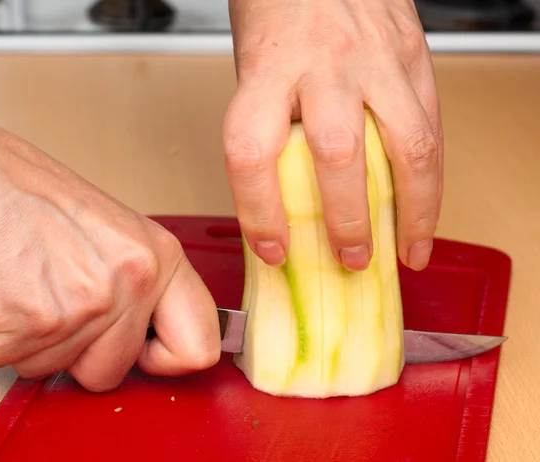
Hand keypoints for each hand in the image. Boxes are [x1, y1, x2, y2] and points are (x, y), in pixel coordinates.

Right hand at [0, 90, 220, 391]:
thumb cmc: (32, 195)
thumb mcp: (117, 234)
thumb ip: (142, 287)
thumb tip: (153, 336)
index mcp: (160, 258)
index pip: (199, 347)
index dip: (165, 360)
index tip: (142, 352)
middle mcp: (132, 282)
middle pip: (111, 372)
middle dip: (77, 352)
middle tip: (57, 301)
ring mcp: (85, 304)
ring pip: (51, 371)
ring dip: (30, 338)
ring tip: (26, 282)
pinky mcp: (30, 321)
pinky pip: (4, 360)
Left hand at [224, 0, 442, 271]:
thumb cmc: (280, 13)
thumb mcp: (255, 69)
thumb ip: (271, 128)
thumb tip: (283, 204)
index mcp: (269, 69)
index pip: (252, 152)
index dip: (259, 212)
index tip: (272, 249)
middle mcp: (324, 66)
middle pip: (337, 154)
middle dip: (348, 220)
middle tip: (350, 260)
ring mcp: (375, 61)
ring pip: (406, 145)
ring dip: (412, 211)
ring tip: (408, 251)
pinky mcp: (412, 58)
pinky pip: (431, 127)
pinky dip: (432, 179)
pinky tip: (425, 211)